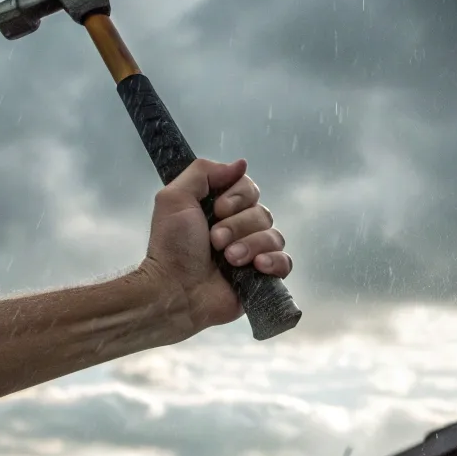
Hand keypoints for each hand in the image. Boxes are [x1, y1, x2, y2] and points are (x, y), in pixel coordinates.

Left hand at [136, 158, 291, 334]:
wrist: (174, 291)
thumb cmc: (171, 247)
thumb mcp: (175, 198)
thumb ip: (203, 172)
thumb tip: (240, 164)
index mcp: (220, 209)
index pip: (249, 188)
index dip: (237, 197)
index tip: (216, 209)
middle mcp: (239, 228)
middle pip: (263, 212)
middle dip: (238, 226)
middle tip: (215, 241)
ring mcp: (252, 253)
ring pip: (274, 236)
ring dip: (250, 246)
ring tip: (228, 260)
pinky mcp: (262, 277)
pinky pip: (285, 262)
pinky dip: (274, 262)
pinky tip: (257, 267)